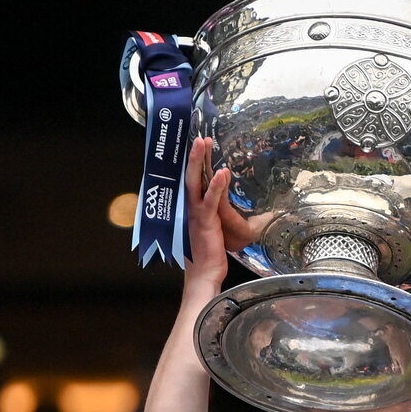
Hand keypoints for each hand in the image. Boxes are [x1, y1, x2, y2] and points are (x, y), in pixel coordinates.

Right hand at [184, 136, 231, 288]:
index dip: (192, 162)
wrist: (204, 274)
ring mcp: (195, 214)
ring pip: (195, 182)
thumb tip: (216, 203)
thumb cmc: (206, 255)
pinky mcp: (206, 222)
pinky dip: (215, 186)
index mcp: (189, 208)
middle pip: (189, 175)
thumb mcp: (208, 229)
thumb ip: (210, 214)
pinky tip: (222, 173)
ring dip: (199, 161)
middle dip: (194, 155)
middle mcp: (188, 208)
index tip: (196, 146)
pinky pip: (210, 201)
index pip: (190, 181)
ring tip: (204, 142)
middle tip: (199, 136)